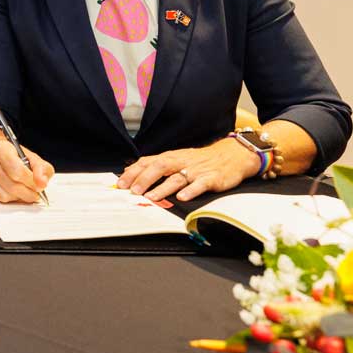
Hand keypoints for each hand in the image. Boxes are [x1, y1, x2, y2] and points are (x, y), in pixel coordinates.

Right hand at [0, 136, 53, 203]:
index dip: (31, 181)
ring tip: (23, 191)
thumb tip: (42, 182)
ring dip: (18, 197)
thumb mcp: (31, 157)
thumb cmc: (13, 157)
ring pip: (4, 195)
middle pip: (11, 185)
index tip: (39, 186)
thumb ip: (41, 168)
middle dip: (28, 193)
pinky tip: (11, 192)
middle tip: (35, 193)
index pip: (17, 170)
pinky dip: (8, 199)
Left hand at [117, 139, 259, 201]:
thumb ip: (156, 166)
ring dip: (163, 187)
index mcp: (171, 157)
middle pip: (160, 167)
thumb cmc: (201, 159)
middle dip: (145, 179)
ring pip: (177, 177)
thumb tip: (131, 172)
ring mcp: (196, 170)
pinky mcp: (211, 178)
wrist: (231, 155)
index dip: (134, 172)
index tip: (121, 183)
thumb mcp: (177, 159)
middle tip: (133, 191)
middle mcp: (181, 162)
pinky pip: (200, 184)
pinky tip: (183, 197)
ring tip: (152, 197)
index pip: (148, 162)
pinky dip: (191, 190)